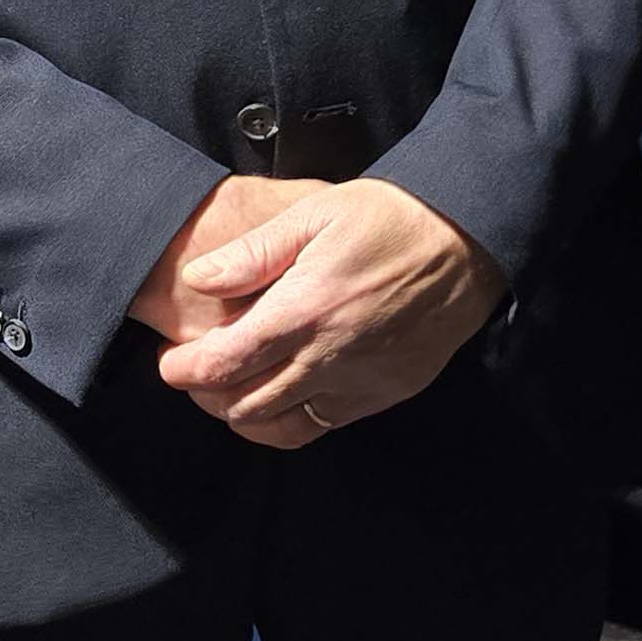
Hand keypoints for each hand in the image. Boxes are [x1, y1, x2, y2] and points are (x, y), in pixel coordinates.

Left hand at [152, 178, 506, 449]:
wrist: (469, 242)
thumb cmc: (392, 219)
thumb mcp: (317, 213)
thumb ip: (254, 252)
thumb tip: (199, 279)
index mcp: (305, 309)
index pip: (222, 364)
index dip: (184, 370)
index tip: (172, 361)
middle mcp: (329, 357)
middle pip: (242, 405)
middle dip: (208, 393)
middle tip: (200, 369)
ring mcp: (360, 382)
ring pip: (279, 427)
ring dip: (245, 412)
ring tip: (237, 386)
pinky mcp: (386, 393)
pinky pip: (322, 426)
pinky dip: (291, 419)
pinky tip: (287, 391)